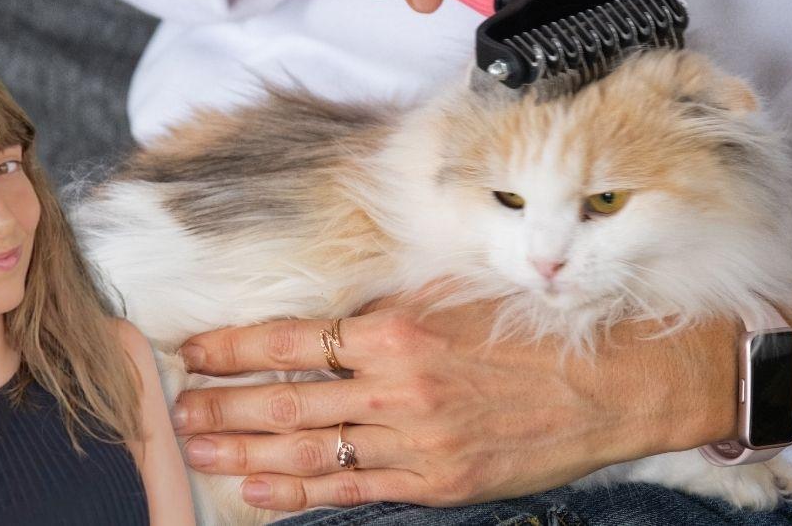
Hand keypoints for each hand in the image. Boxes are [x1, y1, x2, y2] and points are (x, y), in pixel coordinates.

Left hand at [172, 287, 737, 510]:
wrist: (614, 382)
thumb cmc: (532, 331)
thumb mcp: (454, 299)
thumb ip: (385, 310)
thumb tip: (325, 319)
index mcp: (398, 329)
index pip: (292, 338)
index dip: (234, 347)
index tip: (193, 350)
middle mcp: (398, 386)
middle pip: (287, 399)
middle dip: (223, 404)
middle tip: (176, 409)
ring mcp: (416, 441)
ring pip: (309, 450)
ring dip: (246, 452)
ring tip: (198, 448)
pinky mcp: (437, 482)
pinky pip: (353, 489)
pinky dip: (301, 493)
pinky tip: (260, 492)